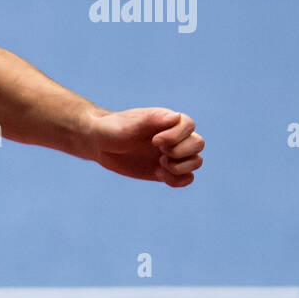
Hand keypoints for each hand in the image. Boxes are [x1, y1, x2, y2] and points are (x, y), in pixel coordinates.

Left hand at [85, 107, 203, 187]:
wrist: (100, 144)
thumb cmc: (113, 129)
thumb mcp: (129, 125)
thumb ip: (151, 120)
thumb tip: (176, 117)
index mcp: (167, 121)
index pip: (189, 125)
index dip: (176, 136)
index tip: (154, 141)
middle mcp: (174, 137)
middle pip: (198, 144)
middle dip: (181, 152)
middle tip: (158, 153)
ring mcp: (171, 154)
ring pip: (196, 162)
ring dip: (181, 167)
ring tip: (159, 164)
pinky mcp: (165, 170)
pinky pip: (186, 178)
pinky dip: (178, 180)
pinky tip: (159, 174)